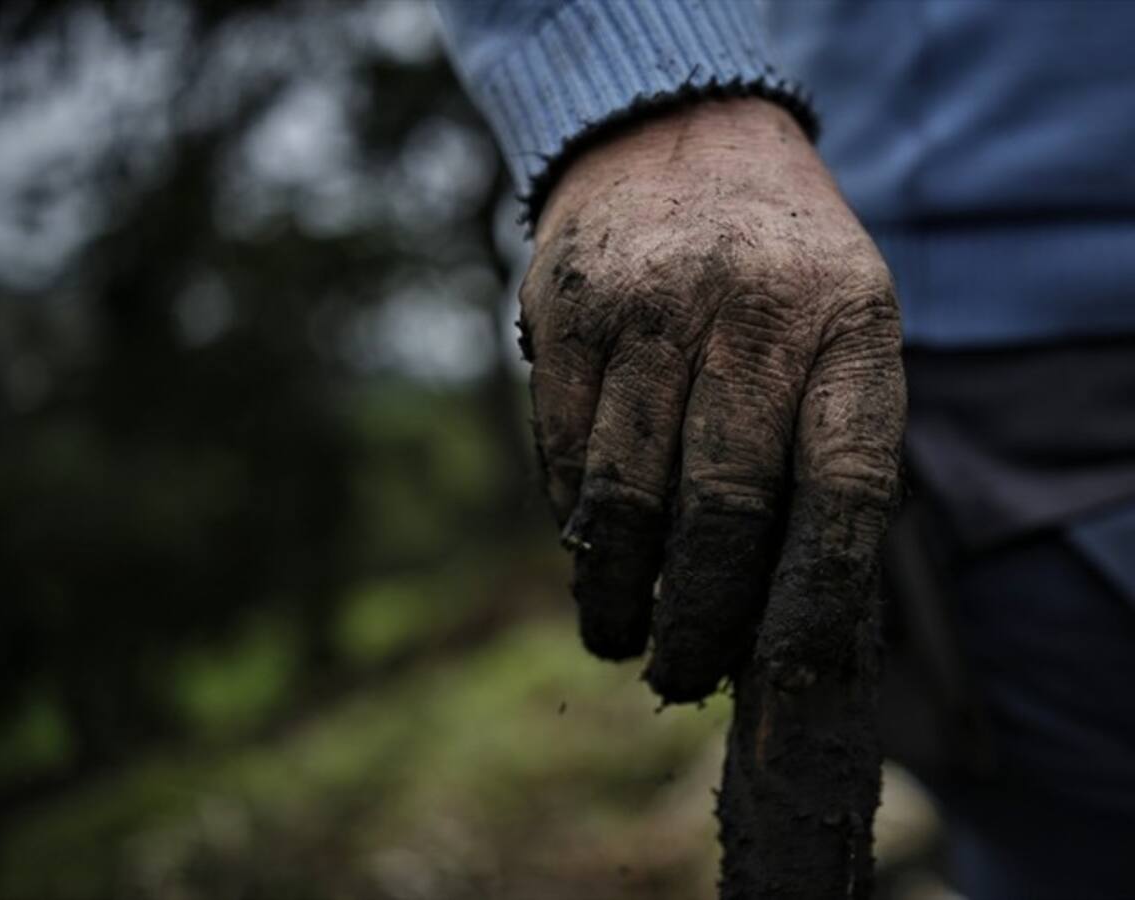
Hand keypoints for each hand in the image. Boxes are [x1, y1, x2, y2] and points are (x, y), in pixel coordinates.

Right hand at [520, 97, 904, 702]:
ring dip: (619, 588)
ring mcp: (648, 307)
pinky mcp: (566, 313)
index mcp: (848, 322)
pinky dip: (576, 518)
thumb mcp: (842, 322)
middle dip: (700, 618)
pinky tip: (591, 546)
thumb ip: (827, 443)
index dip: (813, 598)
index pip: (844, 488)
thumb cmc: (777, 263)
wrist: (675, 134)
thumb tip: (786, 605)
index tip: (785, 672)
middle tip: (683, 673)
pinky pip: (565, 449)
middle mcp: (752, 309)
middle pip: (723, 508)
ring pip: (625, 492)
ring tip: (622, 635)